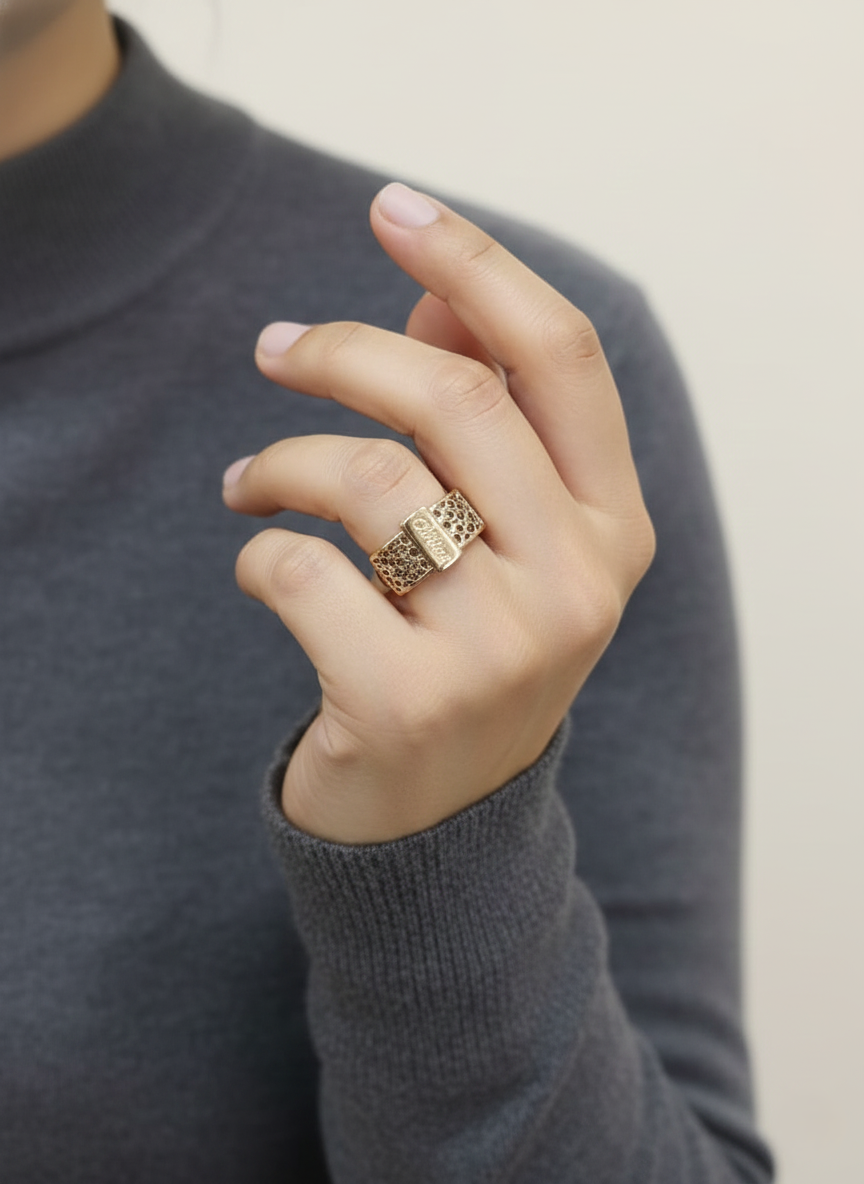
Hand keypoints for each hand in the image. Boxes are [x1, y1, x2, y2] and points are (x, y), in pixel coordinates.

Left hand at [222, 183, 654, 843]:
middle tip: (273, 347)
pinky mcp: (407, 702)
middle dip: (342, 348)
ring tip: (247, 480)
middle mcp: (578, 582)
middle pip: (454, 396)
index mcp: (612, 527)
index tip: (392, 208)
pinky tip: (258, 565)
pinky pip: (298, 570)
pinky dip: (256, 549)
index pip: (560, 357)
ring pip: (368, 478)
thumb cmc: (466, 650)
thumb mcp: (503, 538)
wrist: (442, 822)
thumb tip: (436, 295)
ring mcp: (502, 649)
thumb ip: (486, 417)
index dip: (476, 263)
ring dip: (281, 459)